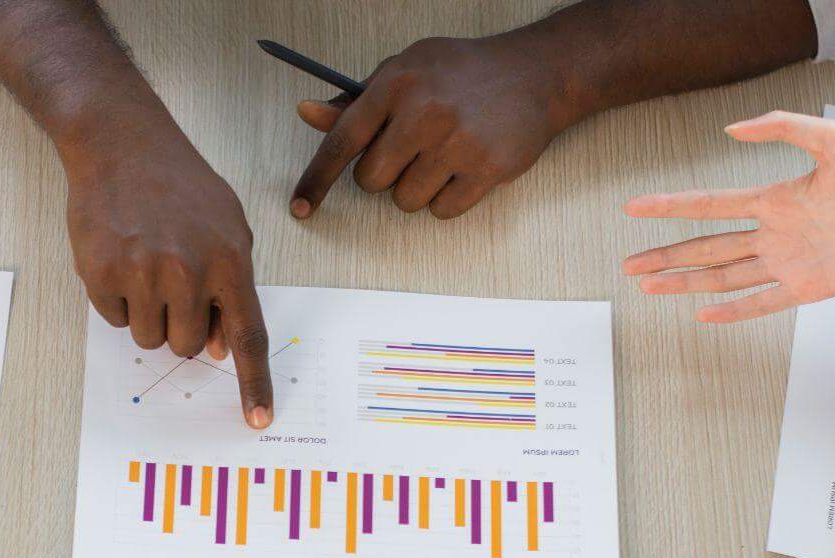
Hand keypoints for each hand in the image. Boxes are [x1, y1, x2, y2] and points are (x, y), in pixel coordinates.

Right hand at [61, 125, 272, 429]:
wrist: (122, 144)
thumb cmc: (180, 187)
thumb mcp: (226, 227)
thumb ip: (230, 287)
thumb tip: (219, 349)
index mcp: (229, 260)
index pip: (248, 336)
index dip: (255, 383)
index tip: (258, 420)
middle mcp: (188, 270)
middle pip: (188, 346)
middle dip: (180, 325)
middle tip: (170, 279)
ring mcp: (142, 273)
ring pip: (149, 339)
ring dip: (147, 314)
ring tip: (144, 263)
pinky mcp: (101, 273)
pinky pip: (114, 320)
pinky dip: (117, 299)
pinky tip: (120, 257)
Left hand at [289, 35, 572, 220]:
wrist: (533, 73)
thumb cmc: (458, 73)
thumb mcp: (405, 70)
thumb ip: (357, 101)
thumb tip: (308, 114)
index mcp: (396, 82)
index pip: (342, 139)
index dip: (318, 177)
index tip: (301, 206)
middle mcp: (425, 110)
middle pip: (372, 181)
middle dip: (384, 176)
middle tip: (410, 151)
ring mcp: (457, 142)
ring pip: (406, 201)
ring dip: (418, 188)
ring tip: (443, 154)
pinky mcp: (486, 168)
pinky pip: (442, 211)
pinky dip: (448, 199)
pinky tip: (465, 167)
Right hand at [621, 111, 834, 323]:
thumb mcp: (833, 138)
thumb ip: (783, 127)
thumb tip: (731, 129)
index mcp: (774, 199)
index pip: (709, 205)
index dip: (670, 206)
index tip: (635, 207)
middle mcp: (774, 234)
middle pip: (706, 247)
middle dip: (665, 256)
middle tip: (629, 266)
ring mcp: (787, 264)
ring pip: (723, 276)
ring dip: (686, 282)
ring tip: (650, 288)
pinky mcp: (808, 289)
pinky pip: (762, 303)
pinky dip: (733, 311)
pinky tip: (704, 315)